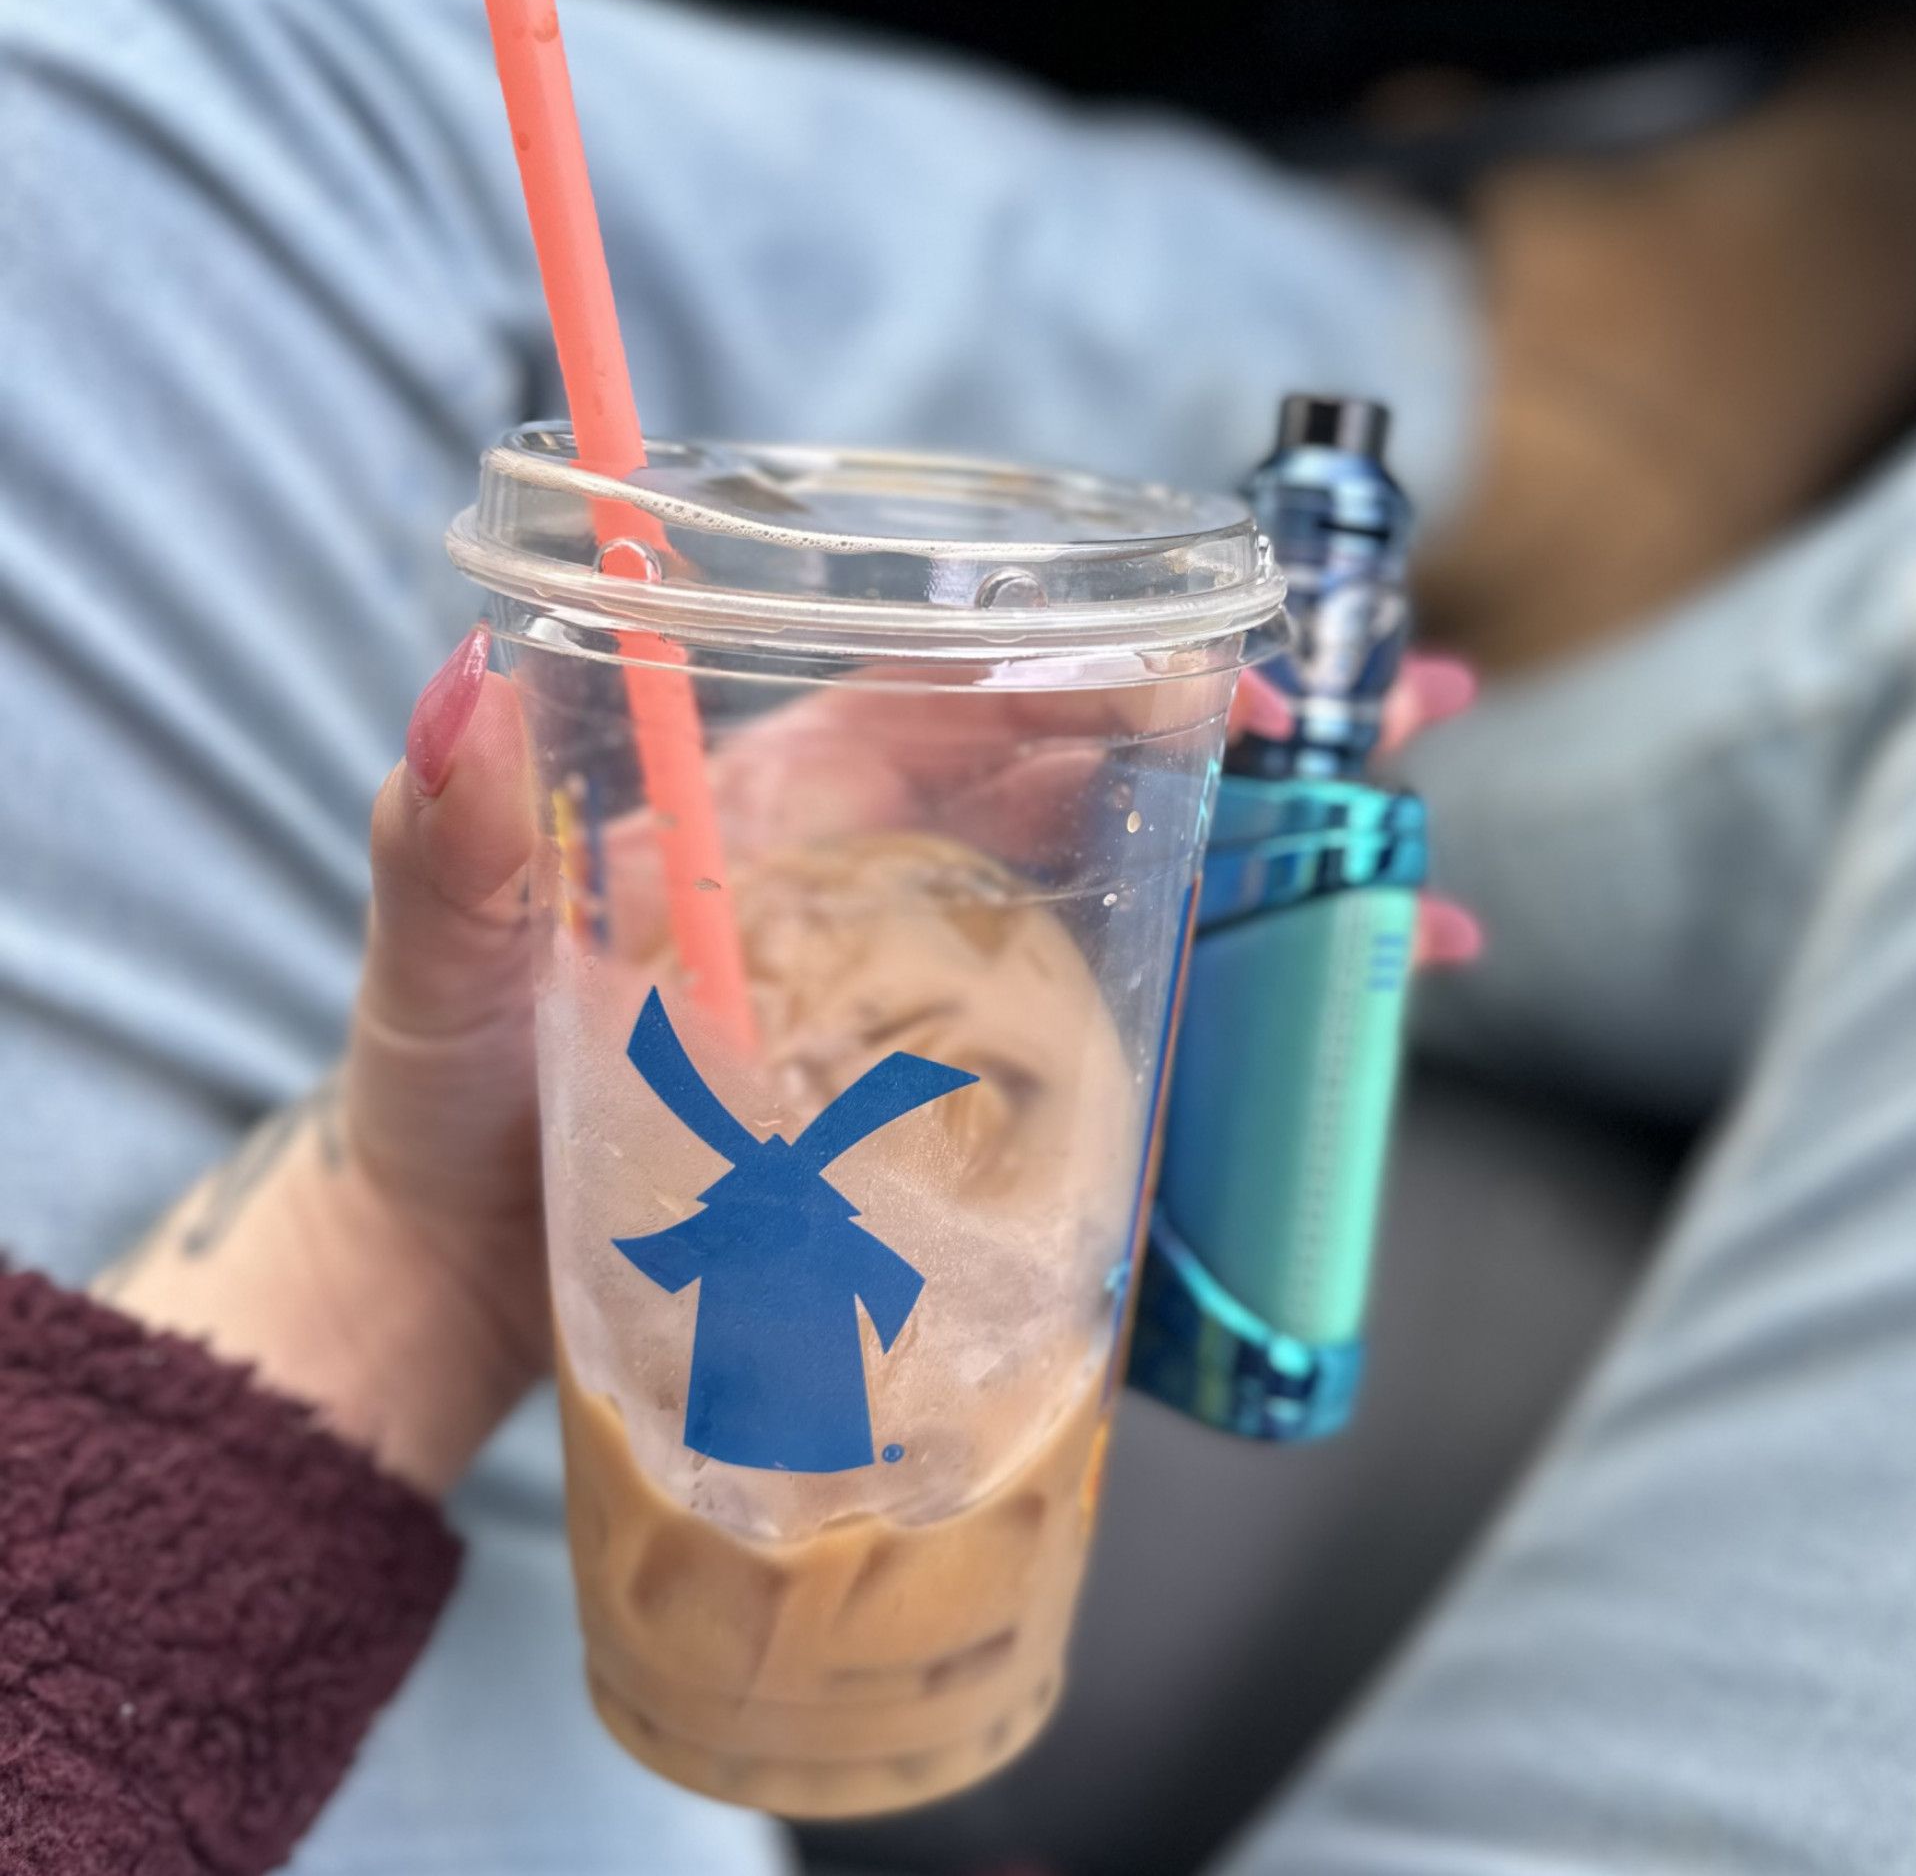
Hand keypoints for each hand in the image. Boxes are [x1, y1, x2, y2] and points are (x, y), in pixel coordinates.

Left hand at [98, 630, 1478, 1493]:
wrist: (452, 1292)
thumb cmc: (439, 1113)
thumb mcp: (444, 974)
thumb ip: (446, 844)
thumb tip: (462, 689)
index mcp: (771, 812)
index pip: (953, 702)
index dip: (1096, 672)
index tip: (1232, 677)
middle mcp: (865, 883)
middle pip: (1086, 785)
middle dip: (1253, 751)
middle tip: (1414, 722)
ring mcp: (916, 998)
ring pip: (1124, 907)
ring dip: (1278, 892)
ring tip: (1427, 916)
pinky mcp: (942, 1107)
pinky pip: (1099, 1048)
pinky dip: (1211, 1038)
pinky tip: (1323, 1046)